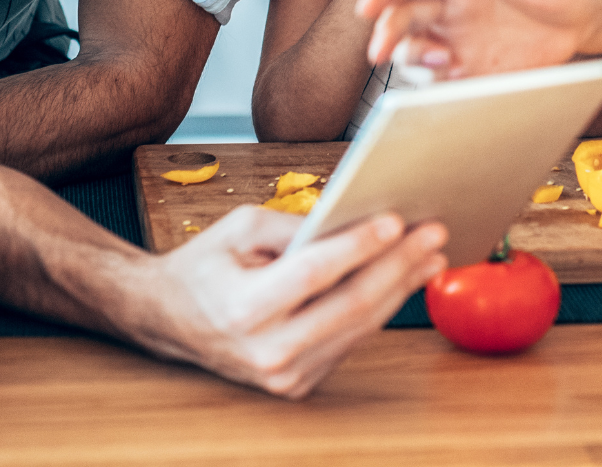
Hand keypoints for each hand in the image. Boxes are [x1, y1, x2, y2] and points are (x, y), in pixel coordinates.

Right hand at [120, 207, 446, 398]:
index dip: (359, 245)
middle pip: (351, 305)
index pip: (314, 273)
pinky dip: (379, 308)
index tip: (396, 220)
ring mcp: (284, 375)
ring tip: (430, 254)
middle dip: (398, 264)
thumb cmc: (205, 267)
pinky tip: (401, 280)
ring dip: (401, 287)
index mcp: (244, 308)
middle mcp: (266, 350)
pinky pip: (349, 341)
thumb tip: (355, 218)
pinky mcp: (297, 384)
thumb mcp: (240, 228)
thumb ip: (295, 226)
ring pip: (360, 327)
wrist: (169, 321)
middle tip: (432, 233)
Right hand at [356, 0, 601, 76]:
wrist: (583, 14)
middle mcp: (451, 7)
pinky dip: (441, 84)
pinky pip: (443, 79)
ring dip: (415, 60)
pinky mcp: (473, 66)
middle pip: (404, 18)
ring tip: (445, 64)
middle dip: (386, 34)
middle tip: (378, 52)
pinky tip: (460, 79)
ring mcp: (459, 37)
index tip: (366, 4)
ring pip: (416, 50)